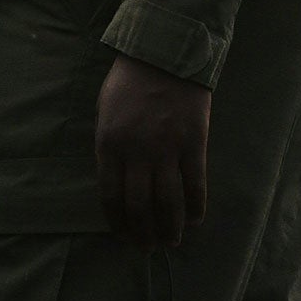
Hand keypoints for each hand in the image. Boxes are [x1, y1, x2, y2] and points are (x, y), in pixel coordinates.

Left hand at [95, 53, 211, 249]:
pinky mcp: (194, 141)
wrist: (166, 52)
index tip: (124, 238)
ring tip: (172, 242)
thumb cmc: (130, 80)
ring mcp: (167, 148)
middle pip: (139, 205)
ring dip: (170, 227)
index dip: (118, 224)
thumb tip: (116, 178)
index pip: (111, 197)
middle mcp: (137, 153)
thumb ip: (109, 145)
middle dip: (143, 233)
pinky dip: (196, 205)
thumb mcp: (104, 111)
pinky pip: (195, 182)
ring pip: (168, 200)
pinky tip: (196, 219)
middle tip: (148, 249)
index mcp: (109, 145)